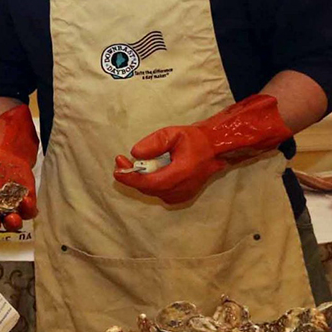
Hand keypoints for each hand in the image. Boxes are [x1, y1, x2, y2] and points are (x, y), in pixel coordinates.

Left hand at [113, 94, 292, 203]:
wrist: (215, 150)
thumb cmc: (195, 140)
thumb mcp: (173, 133)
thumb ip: (154, 142)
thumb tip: (135, 153)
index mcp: (181, 174)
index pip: (149, 182)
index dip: (130, 178)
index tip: (116, 171)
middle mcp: (181, 189)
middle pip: (147, 187)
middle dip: (132, 175)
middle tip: (121, 161)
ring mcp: (181, 196)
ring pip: (152, 190)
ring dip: (141, 178)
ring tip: (135, 163)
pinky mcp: (180, 198)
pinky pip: (159, 192)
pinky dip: (151, 182)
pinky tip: (151, 170)